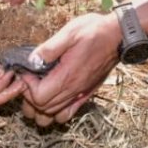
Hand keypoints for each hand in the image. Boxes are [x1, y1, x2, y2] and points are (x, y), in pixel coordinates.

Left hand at [19, 11, 120, 125]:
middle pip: (43, 109)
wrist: (119, 36)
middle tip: (30, 77)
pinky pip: (66, 115)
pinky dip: (55, 111)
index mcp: (68, 75)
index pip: (38, 97)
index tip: (28, 71)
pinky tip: (53, 94)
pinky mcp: (85, 94)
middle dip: (30, 95)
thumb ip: (49, 48)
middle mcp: (74, 89)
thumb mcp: (69, 32)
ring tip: (39, 87)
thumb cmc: (94, 31)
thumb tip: (31, 60)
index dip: (27, 86)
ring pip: (53, 116)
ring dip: (40, 106)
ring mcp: (80, 94)